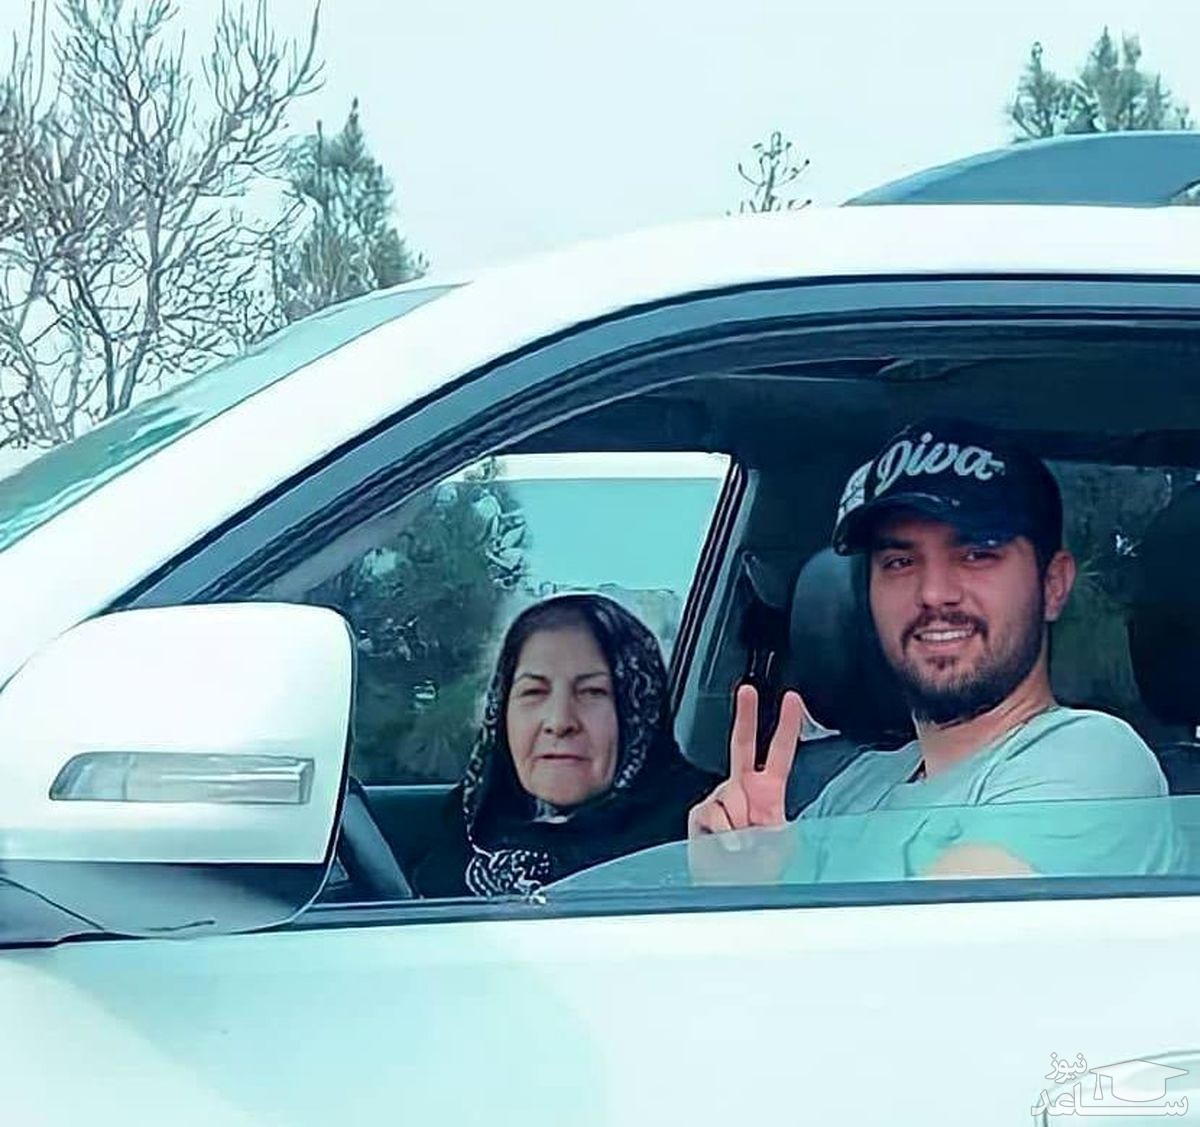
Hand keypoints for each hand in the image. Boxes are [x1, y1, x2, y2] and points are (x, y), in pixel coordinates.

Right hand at [686, 685, 807, 885]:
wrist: (734, 892)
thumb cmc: (758, 869)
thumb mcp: (780, 844)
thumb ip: (768, 822)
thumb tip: (741, 815)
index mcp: (769, 791)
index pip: (779, 751)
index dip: (787, 724)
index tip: (793, 699)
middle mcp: (743, 789)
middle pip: (742, 743)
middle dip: (745, 714)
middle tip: (748, 690)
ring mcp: (721, 800)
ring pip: (731, 796)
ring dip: (741, 824)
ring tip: (743, 845)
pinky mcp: (700, 814)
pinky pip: (714, 814)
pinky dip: (725, 834)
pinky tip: (727, 846)